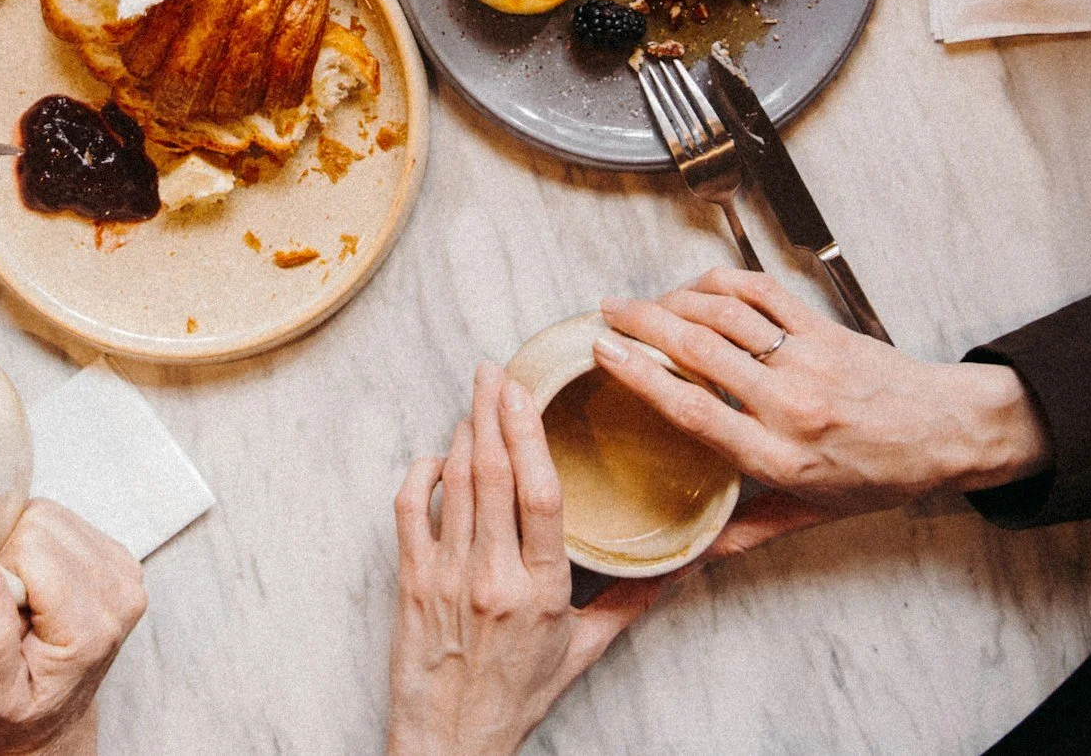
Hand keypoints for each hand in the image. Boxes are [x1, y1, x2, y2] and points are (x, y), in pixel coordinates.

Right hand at [0, 500, 146, 755]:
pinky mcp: (118, 560)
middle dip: (11, 558)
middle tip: (9, 610)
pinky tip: (37, 587)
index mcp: (93, 625)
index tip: (0, 615)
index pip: (31, 543)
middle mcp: (121, 592)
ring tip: (22, 602)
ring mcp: (125, 573)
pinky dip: (39, 547)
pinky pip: (62, 521)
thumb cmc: (19, 715)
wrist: (51, 725)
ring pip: (51, 515)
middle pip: (43, 522)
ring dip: (24, 551)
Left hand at [386, 363, 672, 755]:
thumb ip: (631, 602)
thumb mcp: (586, 651)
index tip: (524, 393)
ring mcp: (448, 577)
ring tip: (474, 401)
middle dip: (491, 412)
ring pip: (453, 484)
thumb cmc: (517, 695)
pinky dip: (421, 473)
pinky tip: (436, 456)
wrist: (451, 740)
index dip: (530, 435)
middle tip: (492, 371)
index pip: (541, 496)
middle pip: (492, 474)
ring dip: (461, 433)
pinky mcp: (411, 582)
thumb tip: (682, 565)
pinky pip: (409, 510)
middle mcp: (495, 578)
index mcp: (543, 591)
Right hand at [597, 269, 1048, 516]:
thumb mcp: (815, 515)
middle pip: (699, 350)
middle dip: (643, 325)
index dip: (640, 378)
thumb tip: (696, 554)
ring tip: (643, 303)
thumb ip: (750, 530)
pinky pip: (763, 293)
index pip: (694, 410)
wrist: (949, 432)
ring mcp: (809, 360)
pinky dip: (722, 282)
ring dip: (675, 299)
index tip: (603, 353)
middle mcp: (790, 405)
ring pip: (726, 314)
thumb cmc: (882, 475)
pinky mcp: (825, 329)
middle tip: (606, 315)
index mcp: (779, 457)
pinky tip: (696, 287)